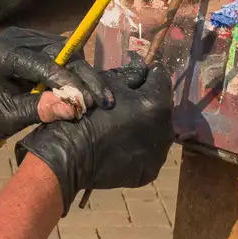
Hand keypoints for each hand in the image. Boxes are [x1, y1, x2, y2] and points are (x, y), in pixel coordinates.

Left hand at [0, 29, 104, 140]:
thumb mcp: (10, 117)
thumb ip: (41, 109)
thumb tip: (75, 108)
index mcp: (0, 54)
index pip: (42, 63)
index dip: (68, 82)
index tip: (89, 102)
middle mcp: (14, 38)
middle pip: (59, 52)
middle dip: (83, 77)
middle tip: (103, 101)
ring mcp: (25, 37)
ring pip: (65, 51)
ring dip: (82, 74)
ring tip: (98, 98)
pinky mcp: (33, 42)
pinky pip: (61, 54)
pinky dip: (74, 72)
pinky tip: (87, 90)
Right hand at [15, 58, 173, 212]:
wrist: (71, 155)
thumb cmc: (87, 113)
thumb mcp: (107, 83)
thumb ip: (130, 74)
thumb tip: (142, 66)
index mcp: (157, 104)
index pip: (161, 78)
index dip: (149, 73)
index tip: (139, 74)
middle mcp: (166, 130)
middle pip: (161, 107)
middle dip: (148, 102)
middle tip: (129, 101)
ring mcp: (159, 154)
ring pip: (157, 131)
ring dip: (146, 125)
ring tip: (126, 124)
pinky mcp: (150, 172)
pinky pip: (149, 153)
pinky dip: (140, 147)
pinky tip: (123, 144)